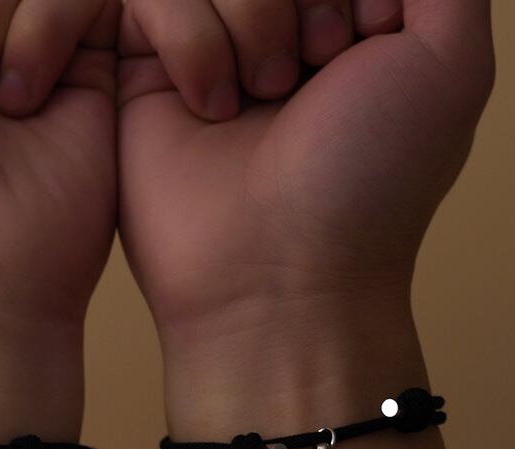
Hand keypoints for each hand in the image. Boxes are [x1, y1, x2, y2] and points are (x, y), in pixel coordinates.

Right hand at [118, 0, 493, 329]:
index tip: (360, 47)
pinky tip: (210, 108)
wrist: (273, 276)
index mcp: (346, 18)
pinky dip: (190, 40)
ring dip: (249, 16)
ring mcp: (208, 45)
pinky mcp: (144, 72)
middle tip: (308, 75)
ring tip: (258, 98)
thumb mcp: (450, 60)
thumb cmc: (365, 183)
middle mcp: (274, 25)